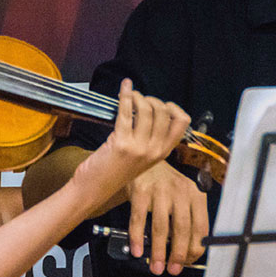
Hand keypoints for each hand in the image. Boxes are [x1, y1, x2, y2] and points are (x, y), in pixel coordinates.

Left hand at [71, 79, 191, 241]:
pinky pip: (126, 112)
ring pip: (147, 110)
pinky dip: (125, 95)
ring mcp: (140, 148)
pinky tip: (124, 87)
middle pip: (164, 112)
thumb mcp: (140, 157)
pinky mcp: (122, 143)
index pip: (182, 123)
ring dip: (137, 96)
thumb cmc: (113, 171)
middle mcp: (155, 151)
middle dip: (152, 99)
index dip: (173, 108)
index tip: (162, 104)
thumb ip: (148, 138)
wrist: (93, 188)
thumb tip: (147, 109)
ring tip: (130, 95)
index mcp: (162, 153)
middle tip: (140, 99)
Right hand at [125, 160, 208, 275]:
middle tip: (173, 269)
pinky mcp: (140, 191)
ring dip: (158, 251)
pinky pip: (139, 219)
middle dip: (178, 254)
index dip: (195, 250)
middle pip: (182, 229)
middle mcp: (180, 191)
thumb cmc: (165, 184)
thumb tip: (185, 255)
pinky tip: (138, 250)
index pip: (200, 228)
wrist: (144, 160)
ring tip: (156, 266)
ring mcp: (159, 190)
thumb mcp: (183, 197)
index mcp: (195, 195)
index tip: (188, 263)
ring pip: (161, 227)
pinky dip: (137, 238)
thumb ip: (187, 221)